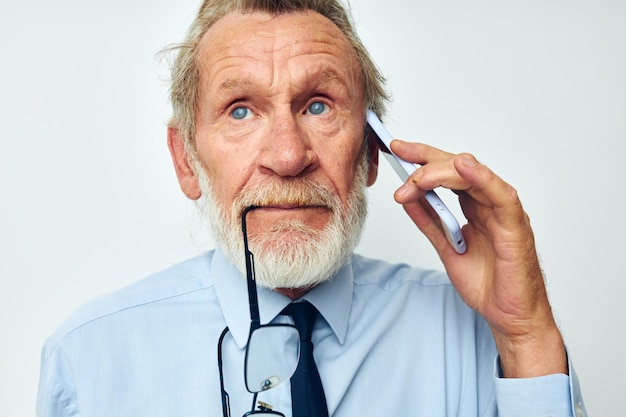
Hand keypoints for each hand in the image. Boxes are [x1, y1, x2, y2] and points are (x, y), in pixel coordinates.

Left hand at [391, 140, 566, 377]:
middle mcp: (490, 204)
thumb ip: (430, 222)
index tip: (397, 149)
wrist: (509, 317)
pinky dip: (483, 179)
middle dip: (426, 157)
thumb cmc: (487, 284)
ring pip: (475, 177)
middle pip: (458, 168)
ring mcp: (504, 213)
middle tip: (399, 152)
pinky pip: (501, 196)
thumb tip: (407, 198)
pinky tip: (464, 167)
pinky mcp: (516, 227)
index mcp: (476, 207)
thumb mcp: (446, 248)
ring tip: (416, 176)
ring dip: (442, 172)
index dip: (422, 159)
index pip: (447, 173)